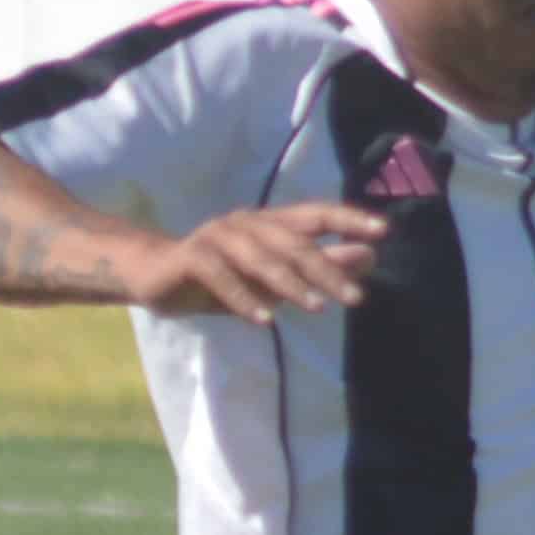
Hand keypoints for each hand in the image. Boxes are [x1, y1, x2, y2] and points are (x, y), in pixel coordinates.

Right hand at [130, 203, 386, 322]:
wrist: (152, 275)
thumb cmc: (219, 278)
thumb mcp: (272, 280)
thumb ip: (315, 269)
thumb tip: (367, 258)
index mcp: (269, 222)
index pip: (315, 214)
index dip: (348, 219)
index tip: (383, 232)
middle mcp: (246, 223)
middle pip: (293, 242)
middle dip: (327, 269)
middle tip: (356, 297)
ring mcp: (217, 236)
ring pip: (260, 257)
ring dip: (291, 283)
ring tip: (318, 308)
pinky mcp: (191, 257)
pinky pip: (221, 276)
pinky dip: (244, 299)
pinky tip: (265, 321)